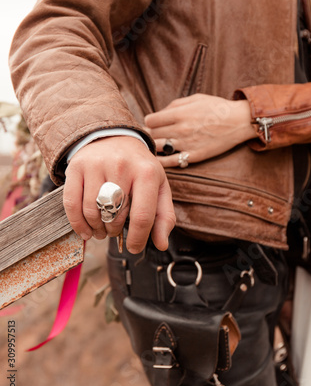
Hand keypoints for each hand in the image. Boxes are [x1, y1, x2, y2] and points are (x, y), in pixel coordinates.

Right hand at [63, 136, 175, 252]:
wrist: (114, 137)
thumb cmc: (139, 168)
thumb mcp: (158, 187)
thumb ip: (164, 216)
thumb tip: (161, 244)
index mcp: (147, 172)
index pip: (142, 216)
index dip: (138, 238)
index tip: (134, 248)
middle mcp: (122, 166)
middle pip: (114, 216)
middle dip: (114, 231)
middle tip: (114, 231)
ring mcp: (96, 165)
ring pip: (92, 212)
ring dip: (97, 229)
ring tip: (102, 229)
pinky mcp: (76, 167)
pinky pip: (71, 203)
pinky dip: (77, 223)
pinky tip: (86, 231)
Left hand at [144, 94, 255, 166]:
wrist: (238, 122)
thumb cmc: (217, 107)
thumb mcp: (195, 98)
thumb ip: (174, 105)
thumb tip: (159, 114)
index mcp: (180, 113)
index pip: (150, 120)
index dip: (149, 121)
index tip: (153, 122)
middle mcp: (181, 129)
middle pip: (152, 134)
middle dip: (150, 133)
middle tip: (152, 133)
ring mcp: (187, 144)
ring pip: (159, 147)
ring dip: (154, 145)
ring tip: (156, 144)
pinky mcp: (194, 155)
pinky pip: (170, 162)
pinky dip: (161, 161)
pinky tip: (159, 158)